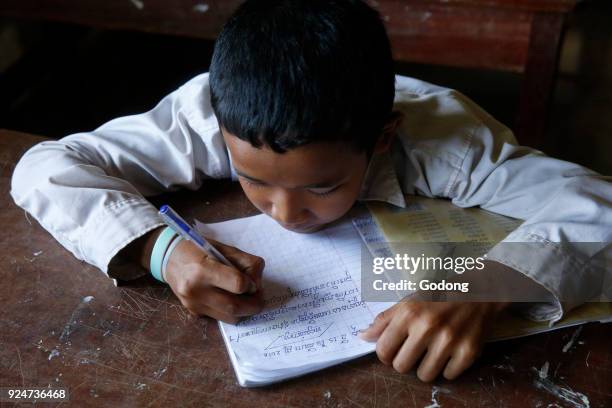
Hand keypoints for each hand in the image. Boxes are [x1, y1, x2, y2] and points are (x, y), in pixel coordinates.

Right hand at [164, 238, 264, 322]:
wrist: (168, 257)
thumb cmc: (198, 249)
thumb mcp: (224, 248)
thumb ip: (245, 263)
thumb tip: (257, 285)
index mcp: (203, 269)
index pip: (237, 284)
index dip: (251, 284)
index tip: (252, 281)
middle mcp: (196, 291)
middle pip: (235, 307)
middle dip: (254, 305)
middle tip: (260, 298)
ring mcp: (193, 304)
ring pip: (230, 318)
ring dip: (244, 311)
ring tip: (246, 298)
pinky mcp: (194, 312)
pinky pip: (220, 317)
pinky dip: (231, 311)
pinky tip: (230, 298)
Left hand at [359, 300, 507, 380]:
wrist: (479, 291)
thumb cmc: (438, 296)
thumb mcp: (408, 301)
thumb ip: (384, 320)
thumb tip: (362, 337)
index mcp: (408, 313)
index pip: (383, 350)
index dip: (385, 355)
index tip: (392, 351)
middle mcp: (427, 327)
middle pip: (402, 367)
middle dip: (405, 362)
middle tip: (413, 351)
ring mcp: (449, 341)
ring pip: (425, 375)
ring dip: (426, 367)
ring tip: (431, 352)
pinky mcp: (468, 351)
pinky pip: (449, 376)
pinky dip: (448, 368)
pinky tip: (449, 352)